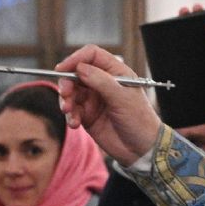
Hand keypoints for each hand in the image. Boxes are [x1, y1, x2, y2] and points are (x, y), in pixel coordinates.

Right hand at [55, 45, 162, 165]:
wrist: (141, 149)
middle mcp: (103, 83)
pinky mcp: (88, 115)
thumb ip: (101, 81)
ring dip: (65, 100)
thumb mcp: (122, 98)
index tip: (62, 68)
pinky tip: (75, 124)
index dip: (76, 58)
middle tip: (65, 94)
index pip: (92, 55)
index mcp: (115, 72)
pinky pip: (72, 110)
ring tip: (68, 111)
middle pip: (76, 73)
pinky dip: (70, 116)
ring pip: (71, 92)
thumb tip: (80, 68)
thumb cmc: (139, 120)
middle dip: (67, 82)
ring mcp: (94, 99)